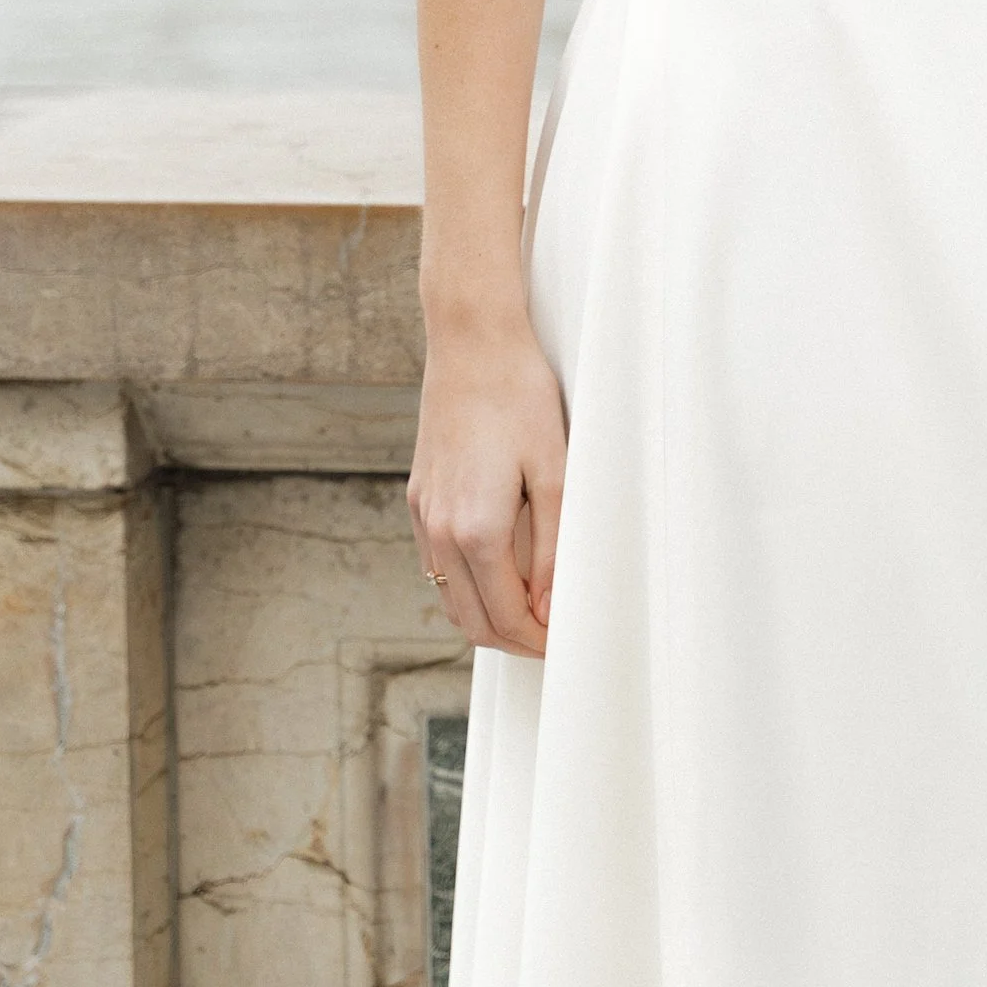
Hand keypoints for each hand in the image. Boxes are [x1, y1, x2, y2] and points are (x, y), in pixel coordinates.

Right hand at [408, 310, 568, 653]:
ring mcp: (424, 516)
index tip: (567, 645)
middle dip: (514, 641)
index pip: (506, 618)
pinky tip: (500, 573)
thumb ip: (552, 548)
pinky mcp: (420, 499)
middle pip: (472, 622)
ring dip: (489, 617)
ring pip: (450, 598)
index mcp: (475, 530)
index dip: (539, 642)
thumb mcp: (555, 472)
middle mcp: (440, 531)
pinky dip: (467, 587)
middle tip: (553, 640)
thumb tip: (549, 608)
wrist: (471, 342)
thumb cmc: (520, 397)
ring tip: (533, 612)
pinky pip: (438, 566)